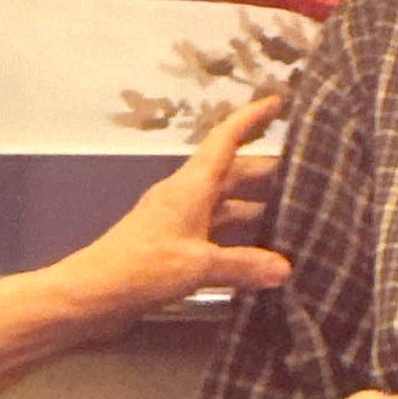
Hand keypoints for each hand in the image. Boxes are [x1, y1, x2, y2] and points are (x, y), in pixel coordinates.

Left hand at [46, 96, 288, 335]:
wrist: (89, 296)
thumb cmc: (139, 267)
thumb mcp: (196, 264)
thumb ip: (242, 265)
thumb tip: (284, 269)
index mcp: (191, 185)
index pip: (226, 139)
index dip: (251, 118)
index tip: (278, 102)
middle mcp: (188, 195)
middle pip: (234, 172)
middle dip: (269, 170)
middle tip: (308, 173)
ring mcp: (181, 221)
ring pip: (228, 204)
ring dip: (258, 206)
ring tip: (295, 213)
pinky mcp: (177, 246)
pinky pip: (219, 231)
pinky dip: (242, 236)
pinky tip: (263, 251)